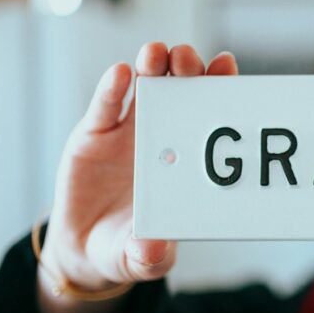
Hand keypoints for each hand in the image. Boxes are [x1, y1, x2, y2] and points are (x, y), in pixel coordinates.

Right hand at [42, 43, 238, 292]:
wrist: (85, 247)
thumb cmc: (129, 247)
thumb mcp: (141, 258)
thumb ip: (149, 256)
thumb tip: (152, 251)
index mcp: (186, 160)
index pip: (208, 115)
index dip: (219, 88)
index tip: (227, 65)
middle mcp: (163, 136)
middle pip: (180, 91)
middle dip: (187, 70)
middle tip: (189, 59)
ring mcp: (129, 132)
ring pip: (145, 88)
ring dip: (153, 66)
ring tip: (156, 54)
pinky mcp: (94, 134)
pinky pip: (105, 106)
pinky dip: (112, 88)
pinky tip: (120, 73)